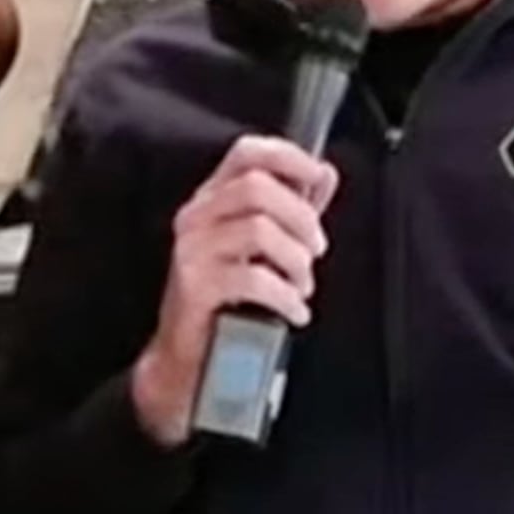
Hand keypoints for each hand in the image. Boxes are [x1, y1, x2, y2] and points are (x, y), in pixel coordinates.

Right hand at [127, 135, 338, 448]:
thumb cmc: (229, 301)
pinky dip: (286, 296)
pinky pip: (254, 278)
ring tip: (302, 286)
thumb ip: (292, 208)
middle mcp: (196, 216)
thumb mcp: (264, 247)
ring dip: (296, 261)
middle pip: (258, 187)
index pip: (246, 153)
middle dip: (301, 218)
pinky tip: (294, 311)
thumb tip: (324, 174)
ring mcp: (191, 249)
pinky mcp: (193, 285)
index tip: (319, 177)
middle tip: (315, 250)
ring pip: (259, 229)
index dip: (288, 157)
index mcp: (213, 199)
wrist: (190, 360)